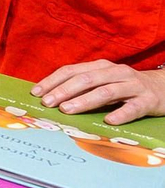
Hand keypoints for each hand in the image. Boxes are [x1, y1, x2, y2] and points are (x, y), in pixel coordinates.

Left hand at [32, 61, 164, 124]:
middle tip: (48, 103)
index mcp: (101, 66)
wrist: (164, 88)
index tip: (36, 93)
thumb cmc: (125, 86)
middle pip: (86, 79)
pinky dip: (120, 113)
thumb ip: (82, 86)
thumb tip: (49, 96)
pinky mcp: (148, 100)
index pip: (72, 70)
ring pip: (106, 91)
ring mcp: (133, 85)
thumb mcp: (103, 81)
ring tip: (68, 110)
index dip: (52, 81)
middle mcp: (116, 72)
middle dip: (64, 91)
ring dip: (84, 101)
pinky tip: (108, 120)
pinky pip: (133, 107)